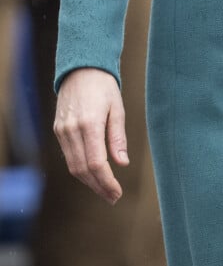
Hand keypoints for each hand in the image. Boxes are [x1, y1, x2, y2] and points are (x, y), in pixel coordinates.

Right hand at [54, 67, 128, 204]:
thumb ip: (118, 137)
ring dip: (89, 181)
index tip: (117, 193)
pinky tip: (93, 173)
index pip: (96, 163)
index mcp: (90, 123)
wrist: (81, 68)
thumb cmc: (103, 86)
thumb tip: (122, 163)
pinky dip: (80, 169)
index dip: (107, 182)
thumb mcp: (117, 108)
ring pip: (73, 166)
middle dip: (98, 186)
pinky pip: (68, 156)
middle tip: (113, 197)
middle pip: (83, 169)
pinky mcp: (58, 130)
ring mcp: (62, 130)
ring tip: (105, 190)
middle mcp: (72, 129)